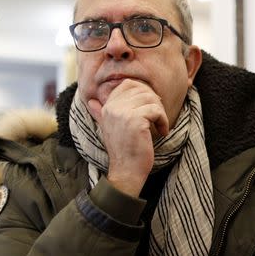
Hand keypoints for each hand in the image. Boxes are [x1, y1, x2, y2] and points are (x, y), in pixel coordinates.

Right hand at [86, 79, 169, 197]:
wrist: (126, 171)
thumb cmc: (123, 151)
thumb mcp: (109, 128)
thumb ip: (100, 113)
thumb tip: (90, 101)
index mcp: (107, 107)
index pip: (128, 84)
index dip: (144, 92)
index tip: (150, 109)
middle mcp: (113, 108)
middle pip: (142, 89)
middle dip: (155, 102)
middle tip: (158, 118)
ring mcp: (123, 113)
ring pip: (151, 99)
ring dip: (161, 112)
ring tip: (160, 126)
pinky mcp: (135, 121)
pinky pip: (156, 110)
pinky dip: (164, 121)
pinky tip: (163, 132)